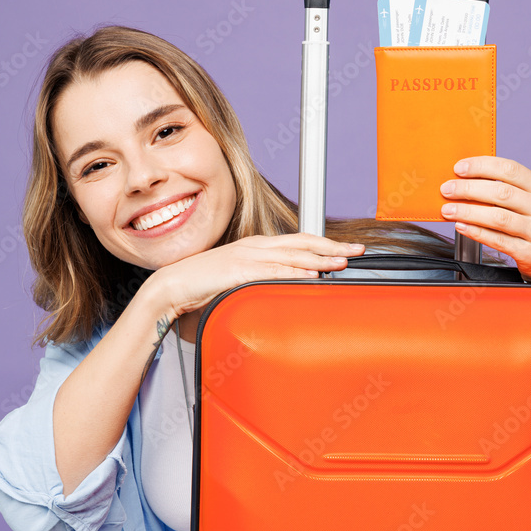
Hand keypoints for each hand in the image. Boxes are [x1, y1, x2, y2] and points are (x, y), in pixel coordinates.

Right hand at [150, 233, 365, 317]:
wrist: (172, 286)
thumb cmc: (202, 283)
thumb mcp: (238, 278)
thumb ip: (261, 280)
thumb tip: (285, 288)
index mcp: (256, 246)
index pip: (298, 241)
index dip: (325, 243)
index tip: (346, 249)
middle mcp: (255, 247)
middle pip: (302, 243)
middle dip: (332, 247)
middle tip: (357, 252)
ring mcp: (247, 257)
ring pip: (293, 256)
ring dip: (320, 260)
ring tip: (341, 263)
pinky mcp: (239, 271)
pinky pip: (273, 272)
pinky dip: (295, 274)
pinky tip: (311, 277)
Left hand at [440, 156, 530, 287]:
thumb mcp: (530, 204)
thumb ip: (506, 191)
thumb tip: (465, 180)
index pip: (511, 169)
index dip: (482, 166)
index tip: (459, 168)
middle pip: (502, 192)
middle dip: (469, 189)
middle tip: (447, 189)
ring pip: (498, 217)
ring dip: (468, 211)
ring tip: (448, 210)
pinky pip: (498, 240)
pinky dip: (476, 232)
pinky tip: (461, 226)